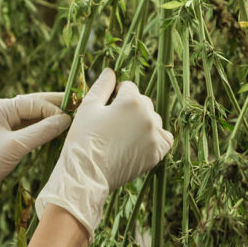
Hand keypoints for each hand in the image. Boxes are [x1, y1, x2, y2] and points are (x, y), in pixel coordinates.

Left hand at [0, 92, 71, 239]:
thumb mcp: (17, 146)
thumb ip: (42, 131)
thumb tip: (65, 120)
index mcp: (0, 108)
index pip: (34, 103)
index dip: (54, 109)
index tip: (72, 118)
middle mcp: (2, 113)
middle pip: (34, 106)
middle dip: (55, 108)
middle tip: (78, 107)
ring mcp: (5, 127)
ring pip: (33, 119)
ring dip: (50, 121)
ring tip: (71, 120)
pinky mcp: (8, 141)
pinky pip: (29, 131)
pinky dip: (43, 132)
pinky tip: (56, 133)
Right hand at [35, 68, 172, 240]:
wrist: (86, 175)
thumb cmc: (83, 139)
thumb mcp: (88, 107)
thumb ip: (102, 86)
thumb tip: (110, 71)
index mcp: (132, 101)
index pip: (128, 87)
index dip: (115, 95)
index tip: (106, 108)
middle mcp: (149, 116)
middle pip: (143, 102)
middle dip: (130, 108)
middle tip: (113, 123)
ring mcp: (155, 136)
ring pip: (153, 120)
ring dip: (142, 122)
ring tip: (123, 135)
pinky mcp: (157, 154)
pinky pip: (164, 139)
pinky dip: (155, 138)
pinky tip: (140, 142)